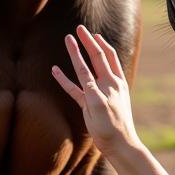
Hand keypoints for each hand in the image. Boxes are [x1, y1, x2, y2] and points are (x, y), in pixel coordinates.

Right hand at [51, 25, 140, 161]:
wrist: (119, 145)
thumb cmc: (111, 127)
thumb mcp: (100, 107)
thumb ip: (92, 91)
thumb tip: (85, 76)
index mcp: (112, 82)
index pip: (98, 57)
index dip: (87, 44)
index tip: (78, 32)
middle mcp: (107, 84)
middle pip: (97, 58)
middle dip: (88, 43)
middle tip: (79, 29)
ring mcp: (98, 93)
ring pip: (88, 70)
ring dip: (80, 56)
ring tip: (74, 43)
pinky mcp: (90, 105)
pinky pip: (75, 89)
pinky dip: (65, 79)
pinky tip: (55, 71)